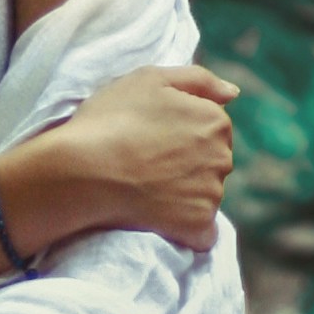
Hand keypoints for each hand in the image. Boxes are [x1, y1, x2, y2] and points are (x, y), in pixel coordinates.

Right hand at [8, 63, 237, 252]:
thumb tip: (233, 94)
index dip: (181, 135)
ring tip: (146, 192)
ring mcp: (212, 194)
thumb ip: (198, 80)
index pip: (212, 130)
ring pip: (206, 197)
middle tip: (147, 166)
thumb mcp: (149, 79)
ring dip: (184, 197)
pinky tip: (159, 221)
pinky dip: (186, 231)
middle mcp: (222, 156)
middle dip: (188, 166)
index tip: (153, 140)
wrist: (80, 169)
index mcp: (215, 120)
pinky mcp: (197, 225)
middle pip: (213, 164)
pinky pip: (202, 233)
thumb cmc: (109, 119)